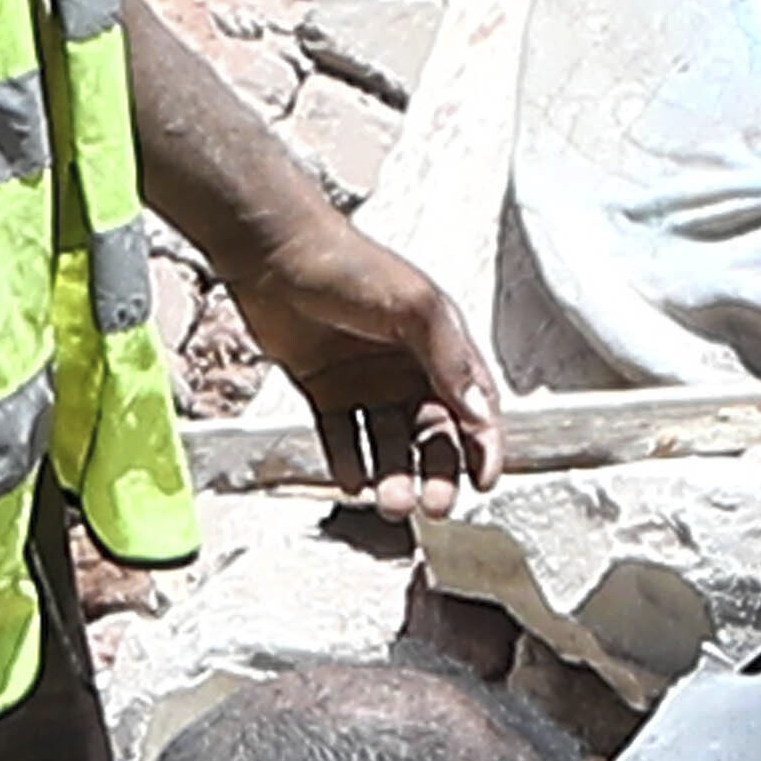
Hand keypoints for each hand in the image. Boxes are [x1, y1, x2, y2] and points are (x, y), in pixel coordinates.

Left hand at [239, 220, 502, 512]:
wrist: (275, 253)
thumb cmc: (351, 266)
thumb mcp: (415, 306)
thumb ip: (449, 359)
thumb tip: (479, 411)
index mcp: (440, 347)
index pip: (474, 406)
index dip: (483, 446)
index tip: (484, 482)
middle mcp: (408, 369)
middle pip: (432, 437)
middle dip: (437, 475)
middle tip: (433, 506)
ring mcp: (365, 384)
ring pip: (388, 446)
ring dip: (392, 477)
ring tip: (387, 500)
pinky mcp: (325, 392)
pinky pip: (342, 439)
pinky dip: (347, 463)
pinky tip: (352, 482)